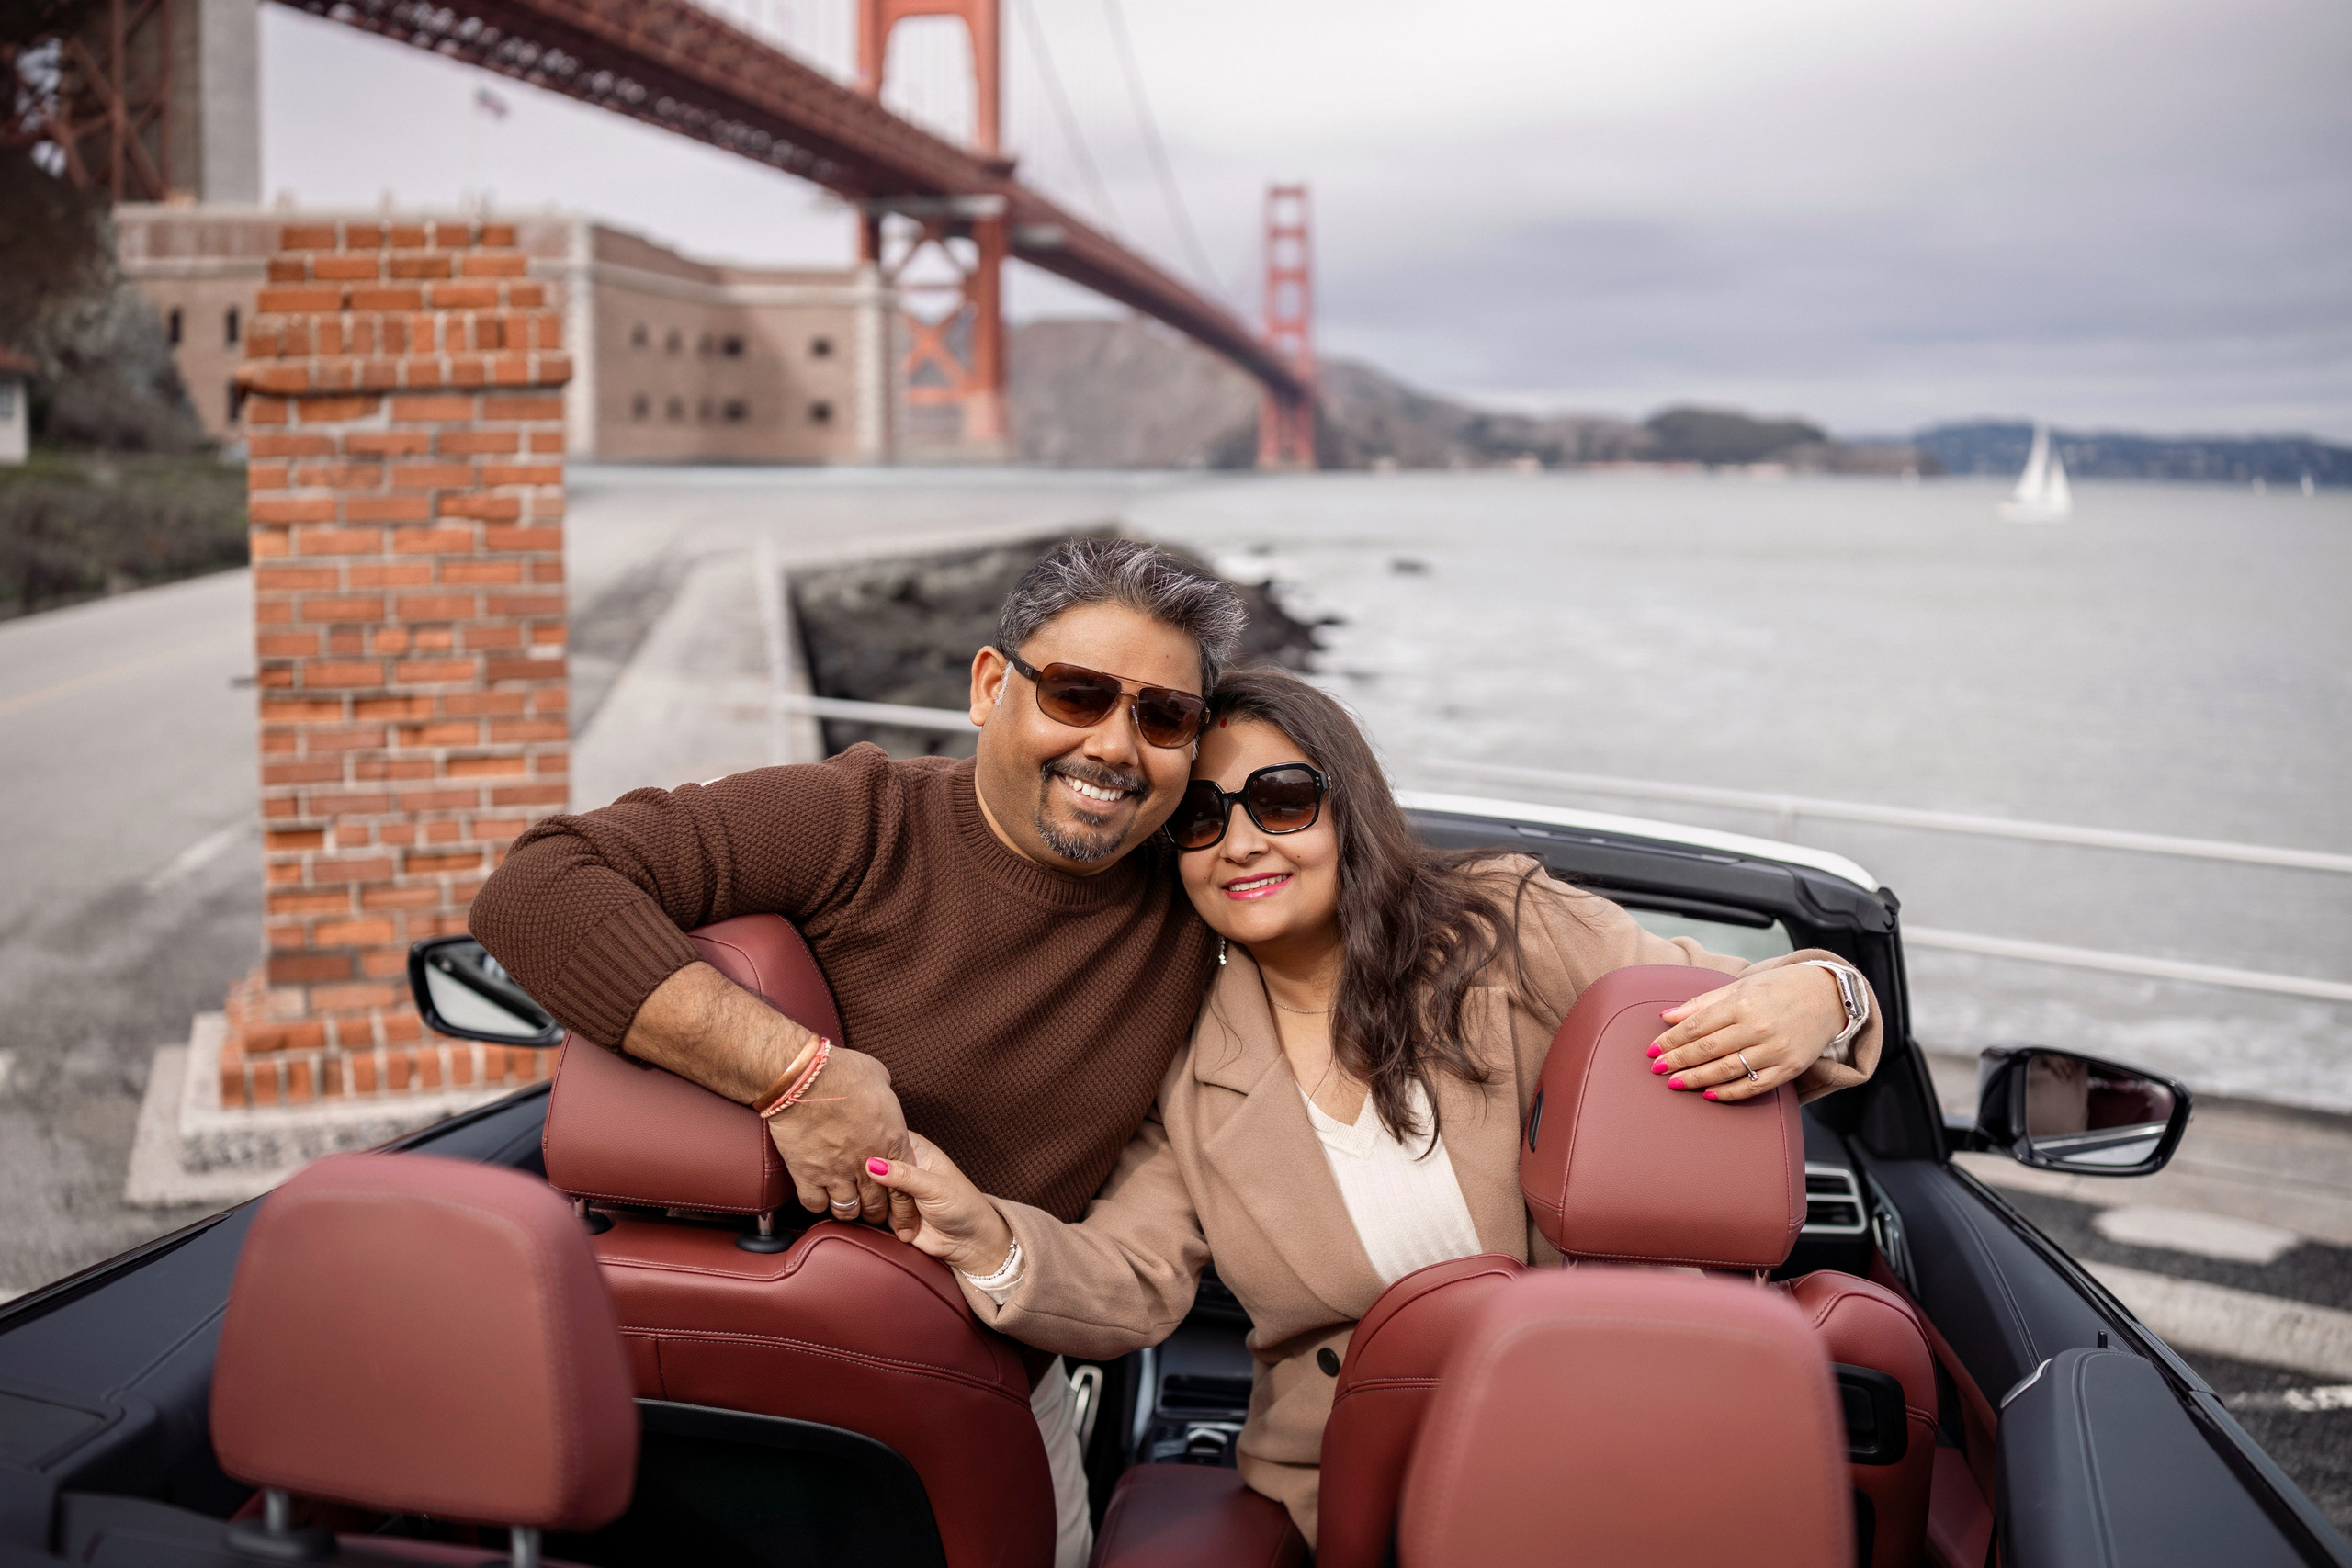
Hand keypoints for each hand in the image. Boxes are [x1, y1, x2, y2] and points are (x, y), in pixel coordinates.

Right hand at [766, 1046, 910, 1222]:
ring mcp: (837, 1171)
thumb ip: (888, 1102)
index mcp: (891, 1142)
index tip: (902, 1213)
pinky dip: (819, 1203)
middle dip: (878, 1212)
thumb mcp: (881, 1080)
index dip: (904, 1205)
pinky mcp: (807, 1174)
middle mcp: (868, 1163)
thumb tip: (884, 1105)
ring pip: (848, 1209)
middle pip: (877, 1204)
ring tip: (849, 1206)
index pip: (906, 1187)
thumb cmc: (845, 1071)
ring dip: (850, 1210)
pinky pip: (815, 1204)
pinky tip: (822, 1197)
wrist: (805, 1078)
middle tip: (874, 1212)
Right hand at [866, 1134, 1016, 1277]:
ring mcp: (891, 1189)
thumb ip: (904, 1175)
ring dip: (872, 1198)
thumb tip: (872, 1164)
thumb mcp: (933, 1186)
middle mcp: (900, 1166)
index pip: (885, 1137)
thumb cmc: (960, 1205)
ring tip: (897, 1207)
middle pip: (869, 1164)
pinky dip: (871, 1214)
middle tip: (890, 1189)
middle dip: (870, 1176)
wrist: (966, 1242)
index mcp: (914, 1148)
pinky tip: (882, 1216)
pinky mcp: (887, 1211)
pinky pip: (869, 1210)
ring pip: (867, 1188)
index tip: (861, 1150)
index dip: (871, 1142)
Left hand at [1646, 964, 1848, 1103]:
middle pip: (1707, 1050)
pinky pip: (1753, 1086)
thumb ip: (1703, 1003)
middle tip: (1657, 1069)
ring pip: (1726, 1070)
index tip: (1652, 1050)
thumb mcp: (1741, 986)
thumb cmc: (1780, 988)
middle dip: (1678, 1061)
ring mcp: (1775, 1050)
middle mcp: (1758, 1027)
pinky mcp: (1789, 1068)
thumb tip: (1667, 1016)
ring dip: (1696, 1079)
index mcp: (1742, 1003)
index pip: (1696, 1026)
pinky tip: (1709, 1094)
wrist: (1829, 996)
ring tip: (1675, 1083)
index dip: (1670, 1040)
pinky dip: (1729, 1093)